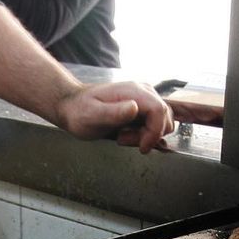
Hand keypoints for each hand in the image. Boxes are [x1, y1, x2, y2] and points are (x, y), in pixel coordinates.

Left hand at [53, 81, 174, 152]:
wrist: (72, 107)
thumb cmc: (79, 111)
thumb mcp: (92, 115)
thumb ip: (114, 112)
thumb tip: (134, 108)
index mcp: (134, 92)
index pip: (160, 111)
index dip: (155, 132)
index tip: (142, 147)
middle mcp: (143, 93)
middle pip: (165, 117)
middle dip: (149, 135)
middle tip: (123, 139)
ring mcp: (144, 100)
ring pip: (162, 122)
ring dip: (146, 136)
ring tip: (122, 136)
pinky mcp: (142, 109)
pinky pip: (154, 124)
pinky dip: (144, 134)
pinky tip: (125, 134)